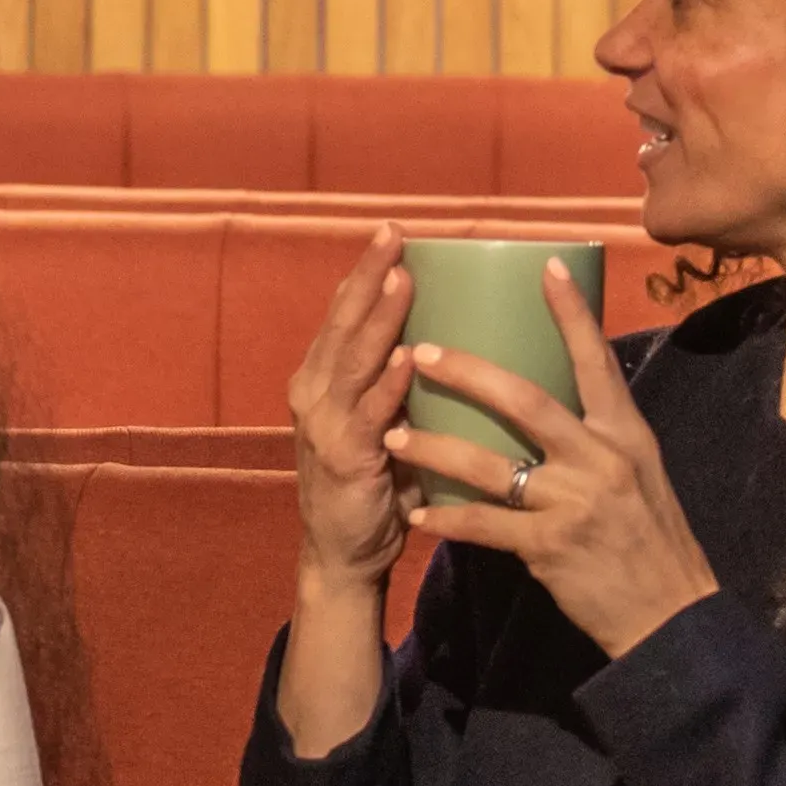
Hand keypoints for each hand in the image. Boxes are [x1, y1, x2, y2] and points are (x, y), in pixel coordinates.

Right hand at [285, 225, 422, 596]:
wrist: (344, 554)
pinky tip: (408, 358)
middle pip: (342, 322)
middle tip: (394, 235)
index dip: (365, 271)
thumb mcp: (386, 421)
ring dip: (379, 318)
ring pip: (353, 360)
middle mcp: (315, 393)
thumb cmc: (376, 483)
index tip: (392, 231)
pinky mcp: (344, 459)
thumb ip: (407, 386)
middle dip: (369, 276)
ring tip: (402, 278)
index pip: (343, 313)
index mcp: (322, 378)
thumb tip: (470, 341)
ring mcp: (324, 425)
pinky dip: (388, 384)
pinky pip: (369, 414)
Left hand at [382, 260, 719, 659]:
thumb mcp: (638, 471)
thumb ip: (598, 434)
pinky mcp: (552, 548)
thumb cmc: (648, 537)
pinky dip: (449, 521)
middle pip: (526, 400)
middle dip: (467, 373)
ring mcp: (575, 504)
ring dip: (435, 450)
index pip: (596, 360)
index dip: (570, 313)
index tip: (543, 264)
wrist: (669, 615)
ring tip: (392, 437)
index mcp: (625, 432)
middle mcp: (601, 459)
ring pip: (490, 465)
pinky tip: (418, 517)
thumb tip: (552, 391)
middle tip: (417, 352)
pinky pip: (487, 527)